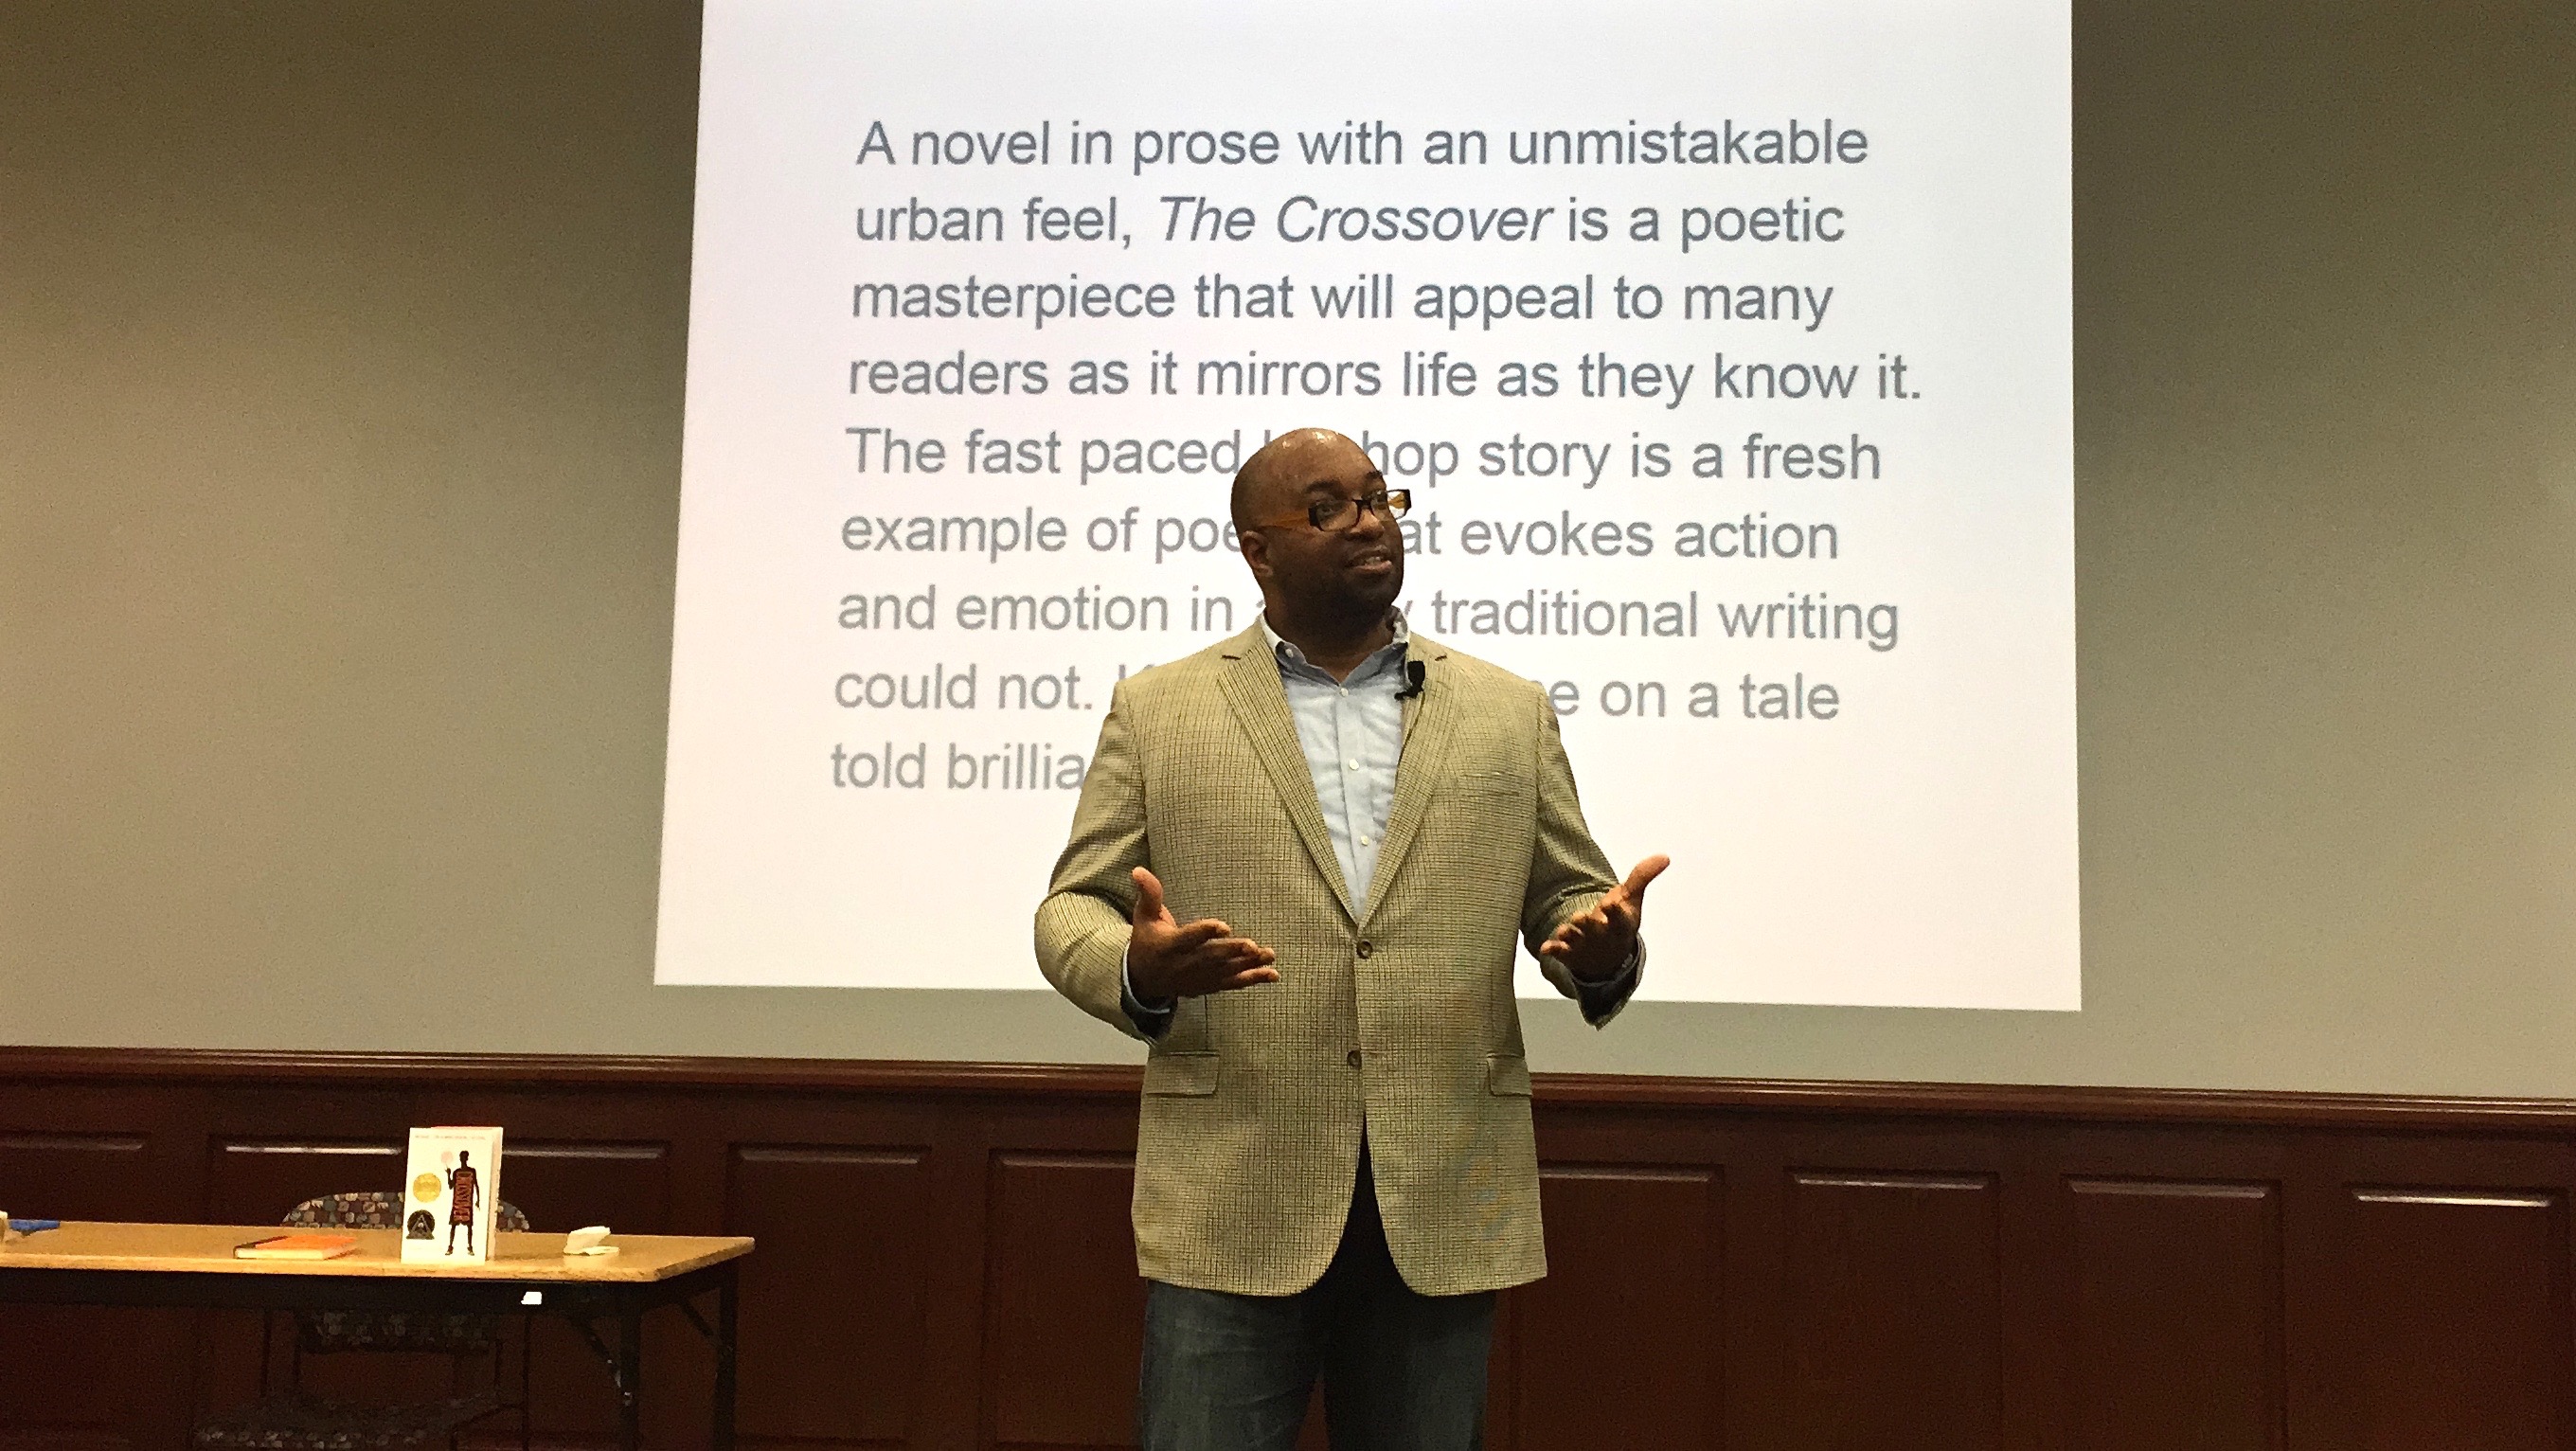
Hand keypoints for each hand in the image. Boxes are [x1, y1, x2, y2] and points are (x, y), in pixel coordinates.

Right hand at [1126, 867, 1278, 1001]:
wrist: (1143, 980)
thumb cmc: (1147, 940)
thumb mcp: (1144, 917)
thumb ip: (1148, 894)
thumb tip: (1138, 870)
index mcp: (1169, 946)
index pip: (1188, 939)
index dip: (1205, 933)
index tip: (1225, 926)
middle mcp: (1185, 965)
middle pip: (1211, 958)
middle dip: (1232, 952)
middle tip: (1252, 945)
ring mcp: (1199, 978)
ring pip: (1226, 972)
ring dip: (1249, 965)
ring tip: (1269, 955)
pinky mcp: (1209, 985)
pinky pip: (1233, 983)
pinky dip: (1253, 979)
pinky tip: (1272, 973)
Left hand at [1539, 855, 1669, 982]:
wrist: (1608, 958)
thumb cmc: (1619, 922)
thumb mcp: (1632, 899)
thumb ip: (1642, 876)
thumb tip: (1665, 856)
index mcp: (1621, 925)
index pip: (1621, 919)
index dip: (1616, 913)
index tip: (1611, 903)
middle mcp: (1604, 937)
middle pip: (1597, 931)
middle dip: (1589, 925)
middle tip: (1580, 917)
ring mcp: (1587, 946)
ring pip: (1578, 941)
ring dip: (1571, 935)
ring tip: (1563, 930)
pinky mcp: (1571, 953)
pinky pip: (1561, 953)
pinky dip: (1554, 950)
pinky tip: (1546, 948)